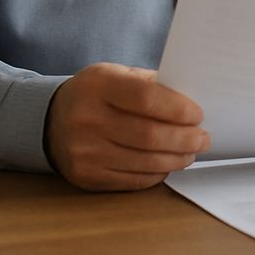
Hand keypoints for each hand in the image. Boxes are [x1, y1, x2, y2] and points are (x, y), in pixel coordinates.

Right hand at [44, 63, 210, 190]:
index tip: (198, 114)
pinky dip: (155, 174)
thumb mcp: (119, 74)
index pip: (146, 98)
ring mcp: (84, 151)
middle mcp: (88, 119)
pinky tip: (168, 164)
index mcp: (100, 85)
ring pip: (143, 161)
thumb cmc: (97, 92)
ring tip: (191, 153)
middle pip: (148, 135)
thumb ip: (151, 84)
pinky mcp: (85, 176)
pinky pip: (130, 180)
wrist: (51, 119)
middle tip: (203, 138)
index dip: (177, 109)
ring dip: (175, 159)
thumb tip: (191, 100)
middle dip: (184, 139)